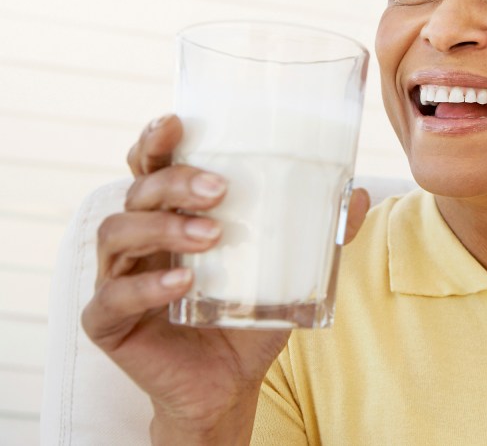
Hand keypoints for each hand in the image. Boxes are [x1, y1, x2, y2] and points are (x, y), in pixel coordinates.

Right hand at [81, 115, 370, 443]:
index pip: (151, 165)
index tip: (178, 122)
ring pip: (117, 232)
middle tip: (219, 190)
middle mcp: (137, 238)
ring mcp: (116, 277)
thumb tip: (359, 194)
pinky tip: (183, 283)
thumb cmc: (250, 315)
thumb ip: (321, 235)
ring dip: (164, 228)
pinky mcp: (106, 321)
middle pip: (138, 190)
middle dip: (174, 182)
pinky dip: (146, 286)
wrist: (228, 384)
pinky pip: (111, 296)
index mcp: (171, 215)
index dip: (156, 140)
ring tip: (211, 236)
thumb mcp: (289, 271)